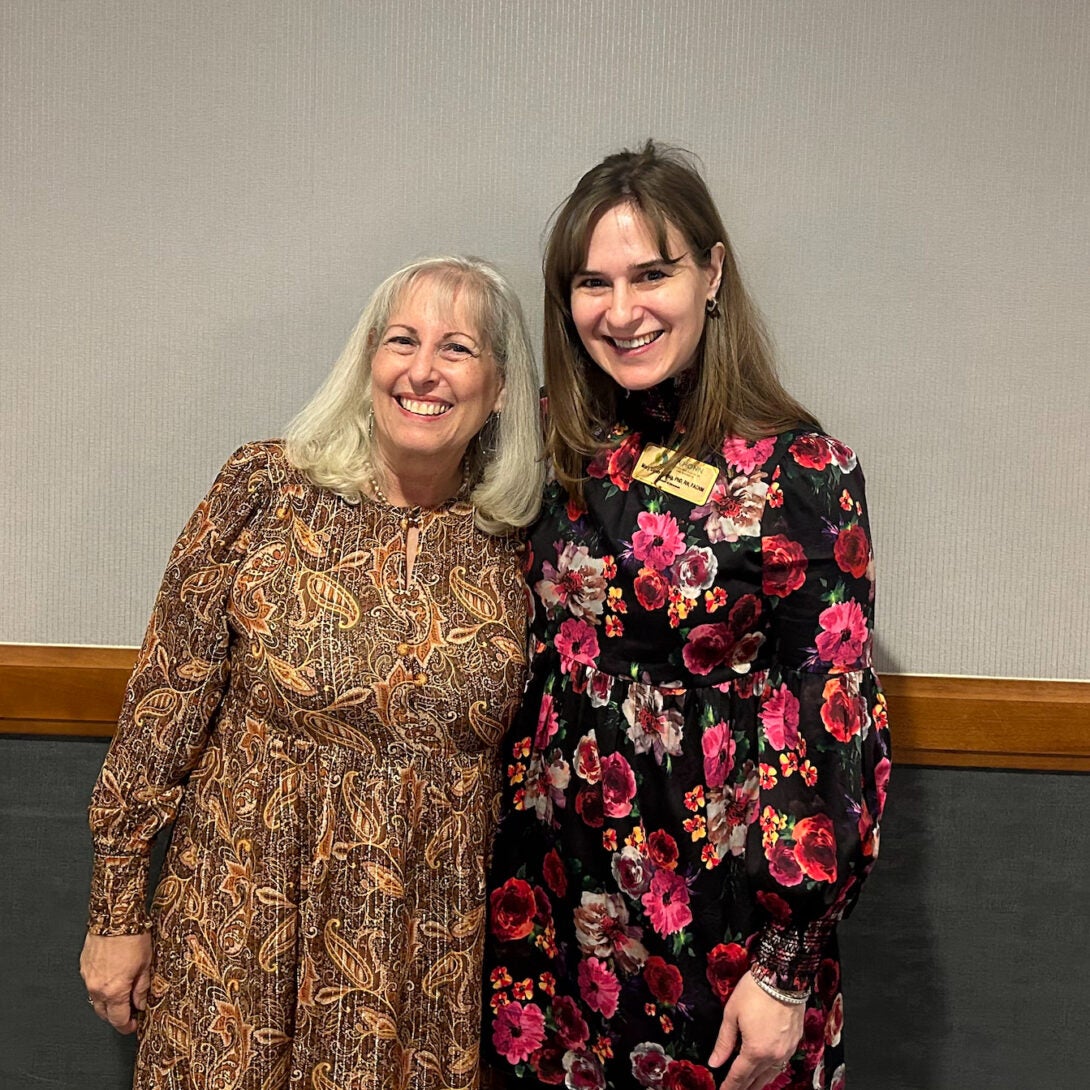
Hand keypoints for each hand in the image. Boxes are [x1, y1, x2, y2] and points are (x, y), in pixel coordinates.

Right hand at [80, 931, 152, 1033]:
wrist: (114, 915)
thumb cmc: (133, 936)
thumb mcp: (146, 964)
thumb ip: (142, 988)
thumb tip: (141, 1004)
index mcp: (114, 991)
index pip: (118, 1019)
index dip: (126, 1026)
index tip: (133, 1026)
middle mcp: (97, 988)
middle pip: (104, 1013)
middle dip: (116, 1017)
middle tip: (130, 1013)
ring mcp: (88, 977)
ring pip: (96, 999)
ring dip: (108, 1002)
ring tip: (123, 995)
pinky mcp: (84, 966)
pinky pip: (91, 984)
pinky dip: (101, 987)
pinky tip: (112, 979)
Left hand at [707, 971, 803, 1089]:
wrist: (783, 976)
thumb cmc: (755, 991)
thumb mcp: (731, 1014)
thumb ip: (724, 1042)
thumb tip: (714, 1062)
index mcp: (755, 1051)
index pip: (739, 1077)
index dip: (729, 1087)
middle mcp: (773, 1055)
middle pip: (756, 1081)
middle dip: (744, 1088)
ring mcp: (787, 1050)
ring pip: (771, 1075)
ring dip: (759, 1082)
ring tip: (749, 1086)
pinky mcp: (795, 1042)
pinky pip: (782, 1064)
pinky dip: (772, 1070)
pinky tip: (766, 1069)